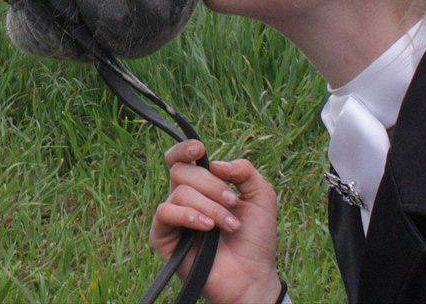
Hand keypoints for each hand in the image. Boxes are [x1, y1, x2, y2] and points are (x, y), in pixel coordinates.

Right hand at [149, 140, 282, 303]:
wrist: (253, 277)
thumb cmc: (255, 239)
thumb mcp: (261, 196)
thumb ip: (245, 170)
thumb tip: (216, 163)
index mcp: (203, 185)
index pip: (181, 158)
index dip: (185, 148)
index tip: (200, 150)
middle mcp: (185, 197)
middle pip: (181, 170)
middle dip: (211, 184)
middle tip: (232, 203)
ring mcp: (173, 217)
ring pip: (179, 192)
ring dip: (210, 207)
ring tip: (229, 225)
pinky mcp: (164, 238)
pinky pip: (164, 213)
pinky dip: (187, 215)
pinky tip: (207, 228)